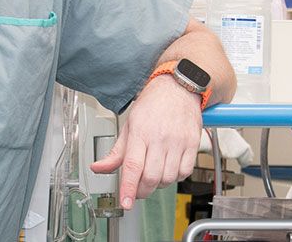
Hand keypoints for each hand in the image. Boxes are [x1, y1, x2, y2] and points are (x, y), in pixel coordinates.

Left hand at [88, 76, 204, 208]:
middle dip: (142, 190)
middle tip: (136, 190)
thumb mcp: (128, 125)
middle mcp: (160, 137)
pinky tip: (168, 169)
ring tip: (153, 175)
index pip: (132, 166)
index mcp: (140, 132)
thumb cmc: (152, 105)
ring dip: (158, 184)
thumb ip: (115, 152)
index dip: (128, 188)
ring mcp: (178, 141)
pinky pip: (185, 172)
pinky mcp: (193, 144)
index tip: (125, 203)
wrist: (178, 88)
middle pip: (151, 177)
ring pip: (168, 178)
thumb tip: (98, 168)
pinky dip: (175, 177)